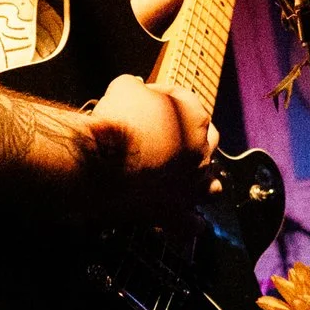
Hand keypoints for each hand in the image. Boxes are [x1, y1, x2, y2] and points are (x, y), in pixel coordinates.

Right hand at [85, 74, 215, 220]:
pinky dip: (189, 224)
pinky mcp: (175, 211)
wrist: (99, 162)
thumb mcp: (123, 88)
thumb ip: (136, 85)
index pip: (186, 101)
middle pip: (208, 140)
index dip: (164, 97)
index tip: (146, 99)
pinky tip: (186, 222)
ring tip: (191, 180)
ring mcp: (191, 184)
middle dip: (191, 136)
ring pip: (210, 185)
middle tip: (168, 136)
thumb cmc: (114, 122)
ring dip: (203, 181)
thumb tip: (137, 85)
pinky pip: (190, 224)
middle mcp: (201, 151)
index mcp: (194, 117)